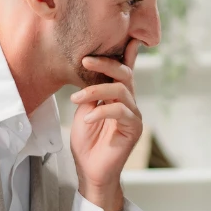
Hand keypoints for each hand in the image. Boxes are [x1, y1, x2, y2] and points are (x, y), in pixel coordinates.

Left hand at [68, 40, 142, 210]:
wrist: (90, 171)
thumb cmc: (86, 143)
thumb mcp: (83, 111)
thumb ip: (91, 93)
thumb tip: (93, 73)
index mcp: (117, 96)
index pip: (123, 71)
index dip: (124, 53)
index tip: (115, 40)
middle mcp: (128, 103)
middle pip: (124, 74)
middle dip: (105, 64)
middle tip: (85, 61)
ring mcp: (133, 115)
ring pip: (120, 91)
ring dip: (96, 91)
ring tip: (76, 98)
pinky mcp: (134, 129)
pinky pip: (120, 111)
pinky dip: (101, 111)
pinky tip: (87, 118)